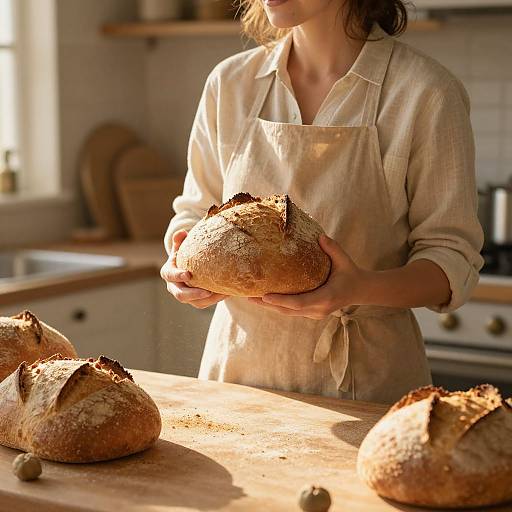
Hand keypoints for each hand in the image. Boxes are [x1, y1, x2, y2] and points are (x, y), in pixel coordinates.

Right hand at [160, 229, 227, 308]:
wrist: (187, 269)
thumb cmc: (183, 256)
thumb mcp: (180, 247)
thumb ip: (179, 240)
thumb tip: (182, 232)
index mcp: (168, 273)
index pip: (170, 275)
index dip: (178, 275)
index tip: (188, 274)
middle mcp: (174, 288)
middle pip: (181, 295)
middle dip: (193, 294)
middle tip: (206, 292)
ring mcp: (185, 297)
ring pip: (196, 303)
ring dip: (209, 299)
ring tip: (221, 293)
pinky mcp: (196, 302)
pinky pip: (205, 304)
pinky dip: (216, 299)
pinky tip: (226, 293)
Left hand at [248, 234, 366, 319]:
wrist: (359, 290)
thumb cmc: (350, 273)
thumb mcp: (344, 259)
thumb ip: (332, 248)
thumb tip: (320, 237)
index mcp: (325, 298)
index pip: (298, 303)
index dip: (281, 301)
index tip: (265, 296)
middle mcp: (318, 310)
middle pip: (288, 310)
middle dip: (267, 304)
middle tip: (248, 296)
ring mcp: (314, 314)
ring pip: (287, 312)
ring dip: (269, 306)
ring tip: (250, 298)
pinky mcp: (311, 313)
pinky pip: (291, 311)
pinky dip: (277, 305)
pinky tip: (263, 298)